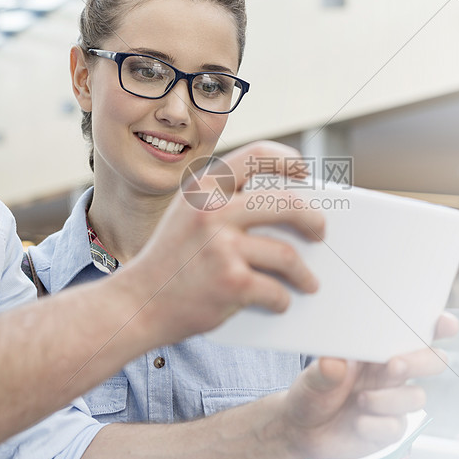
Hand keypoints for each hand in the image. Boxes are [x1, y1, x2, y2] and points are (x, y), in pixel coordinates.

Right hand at [123, 141, 325, 344]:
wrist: (138, 303)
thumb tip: (288, 205)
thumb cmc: (171, 260)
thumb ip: (225, 202)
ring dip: (303, 273)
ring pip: (287, 255)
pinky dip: (281, 300)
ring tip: (308, 281)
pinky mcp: (230, 282)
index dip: (288, 160)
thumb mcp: (188, 214)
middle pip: (287, 205)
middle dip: (313, 220)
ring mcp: (222, 247)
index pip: (257, 155)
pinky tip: (279, 302)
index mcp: (204, 188)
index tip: (305, 171)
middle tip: (320, 231)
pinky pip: (275, 291)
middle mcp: (212, 211)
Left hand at [278, 312, 458, 458]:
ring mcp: (394, 400)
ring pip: (416, 397)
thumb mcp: (311, 376)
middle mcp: (392, 372)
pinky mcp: (390, 428)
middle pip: (433, 362)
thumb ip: (324, 370)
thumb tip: (334, 363)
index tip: (445, 324)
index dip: (437, 326)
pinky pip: (398, 426)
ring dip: (388, 399)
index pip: (414, 333)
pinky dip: (376, 426)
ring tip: (359, 400)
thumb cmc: (312, 391)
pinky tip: (357, 423)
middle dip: (421, 363)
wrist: (303, 427)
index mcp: (378, 348)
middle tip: (394, 365)